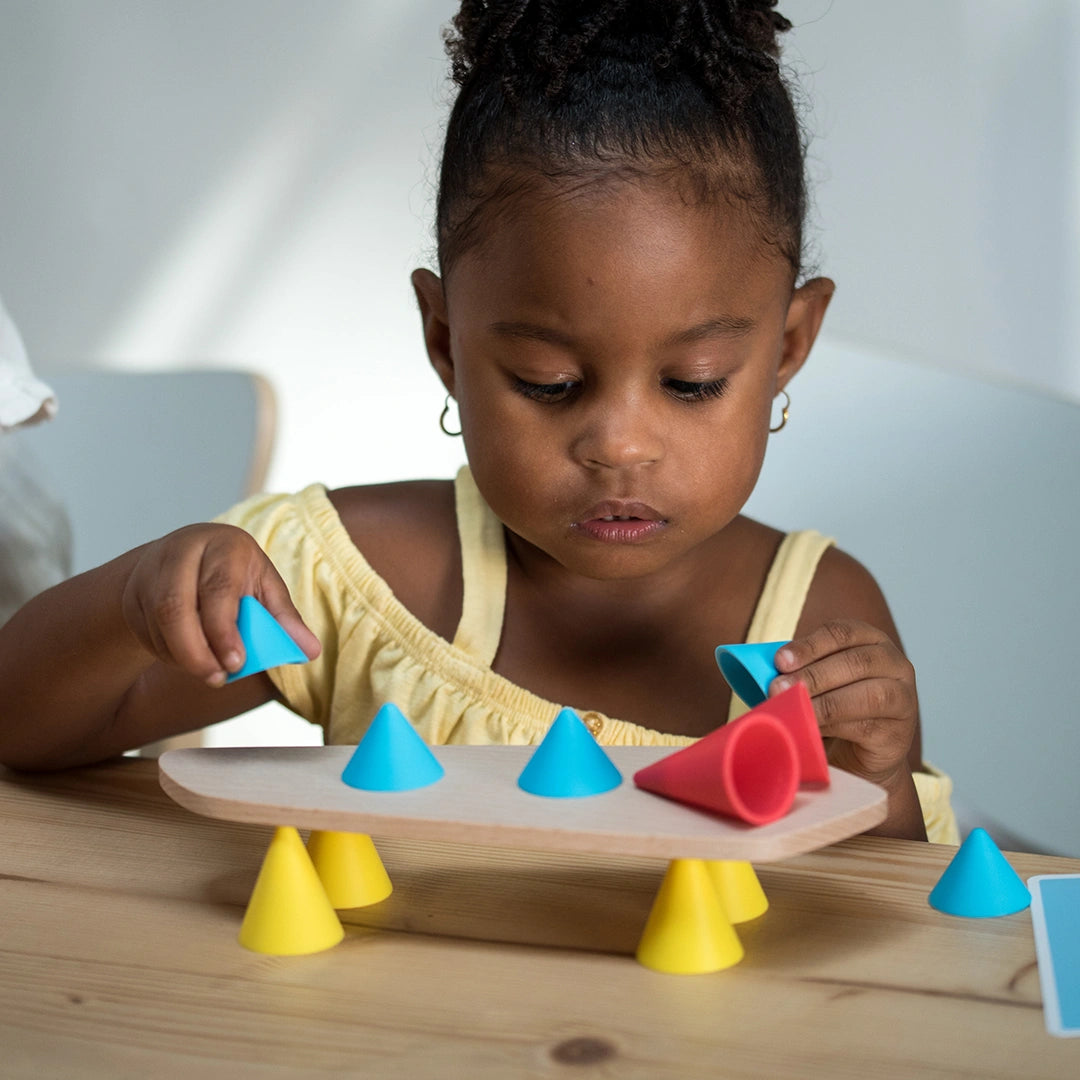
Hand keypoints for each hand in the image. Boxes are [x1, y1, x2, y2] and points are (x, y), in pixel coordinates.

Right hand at [120, 523, 319, 686]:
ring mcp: (152, 571)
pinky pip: (147, 632)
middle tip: (218, 677)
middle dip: (196, 651)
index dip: (223, 630)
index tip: (236, 662)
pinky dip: (169, 654)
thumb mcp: (263, 586)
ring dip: (182, 656)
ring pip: (157, 622)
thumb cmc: (234, 573)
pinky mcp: (133, 593)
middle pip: (175, 605)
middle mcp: (183, 553)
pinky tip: (189, 658)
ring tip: (209, 673)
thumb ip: (284, 618)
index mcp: (224, 545)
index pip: (218, 589)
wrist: (184, 558)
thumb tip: (310, 651)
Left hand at [769, 619, 917, 789]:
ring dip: (824, 701)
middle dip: (813, 674)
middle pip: (855, 662)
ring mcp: (903, 698)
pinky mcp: (898, 733)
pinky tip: (810, 727)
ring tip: (792, 707)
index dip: (810, 645)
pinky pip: (866, 726)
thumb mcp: (819, 682)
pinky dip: (834, 726)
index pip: (843, 632)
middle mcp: (894, 664)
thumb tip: (765, 671)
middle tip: (777, 687)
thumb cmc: (835, 708)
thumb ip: (800, 671)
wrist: (860, 755)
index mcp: (871, 640)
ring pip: (866, 695)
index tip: (780, 660)